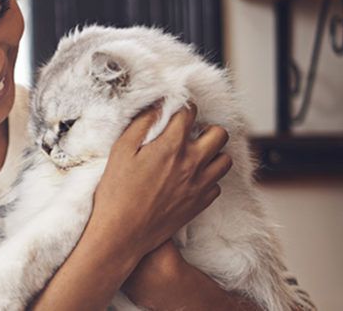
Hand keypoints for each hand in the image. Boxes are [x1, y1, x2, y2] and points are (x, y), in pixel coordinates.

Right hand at [90, 101, 232, 258]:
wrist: (124, 232)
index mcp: (172, 146)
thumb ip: (141, 125)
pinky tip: (189, 180)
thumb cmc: (117, 192)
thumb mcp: (120, 151)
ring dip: (212, 153)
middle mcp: (193, 163)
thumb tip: (157, 108)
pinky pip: (217, 184)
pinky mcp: (201, 203)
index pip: (189, 114)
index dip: (181, 109)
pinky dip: (207, 178)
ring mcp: (200, 184)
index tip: (174, 113)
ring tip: (194, 156)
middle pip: (219, 134)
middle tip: (189, 135)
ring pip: (225, 159)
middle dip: (205, 129)